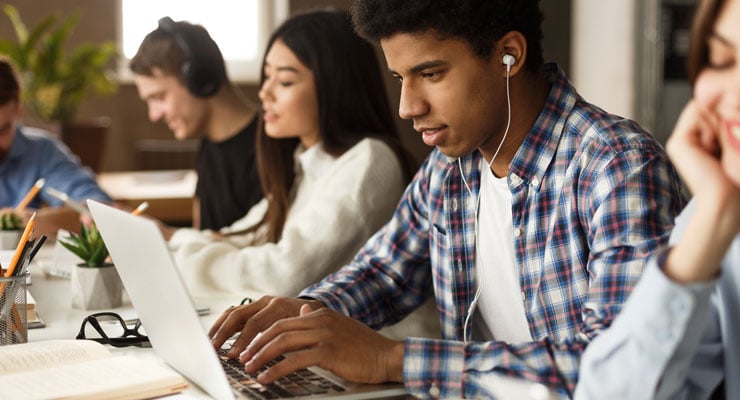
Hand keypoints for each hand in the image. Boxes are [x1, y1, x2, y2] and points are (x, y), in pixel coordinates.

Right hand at [208, 296, 321, 357]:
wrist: (313, 309)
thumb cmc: (310, 322)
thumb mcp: (304, 330)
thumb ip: (290, 336)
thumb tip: (277, 345)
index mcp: (278, 306)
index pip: (255, 323)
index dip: (243, 340)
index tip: (235, 355)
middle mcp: (266, 301)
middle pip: (239, 314)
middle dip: (225, 333)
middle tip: (215, 349)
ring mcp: (258, 304)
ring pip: (233, 312)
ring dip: (219, 328)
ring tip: (210, 344)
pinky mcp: (252, 309)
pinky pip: (233, 315)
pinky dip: (222, 325)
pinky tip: (215, 338)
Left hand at [239, 304, 404, 384]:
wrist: (387, 356)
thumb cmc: (364, 347)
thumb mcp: (339, 327)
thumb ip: (319, 320)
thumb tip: (304, 309)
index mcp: (320, 313)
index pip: (282, 321)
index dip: (262, 334)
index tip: (249, 347)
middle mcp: (320, 320)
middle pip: (278, 329)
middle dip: (255, 344)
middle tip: (242, 358)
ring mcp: (324, 334)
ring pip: (282, 342)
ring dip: (261, 356)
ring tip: (249, 368)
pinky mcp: (328, 351)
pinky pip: (295, 359)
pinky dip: (276, 369)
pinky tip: (267, 377)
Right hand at [664, 100, 739, 281]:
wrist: (726, 200)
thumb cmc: (735, 177)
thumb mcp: (732, 142)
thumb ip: (726, 119)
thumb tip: (724, 96)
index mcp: (699, 141)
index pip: (713, 107)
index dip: (726, 111)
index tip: (732, 134)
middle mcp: (686, 139)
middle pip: (709, 105)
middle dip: (725, 115)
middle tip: (729, 142)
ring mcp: (679, 141)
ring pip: (704, 106)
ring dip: (720, 120)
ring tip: (723, 147)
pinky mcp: (677, 143)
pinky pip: (697, 112)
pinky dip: (712, 124)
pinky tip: (713, 146)